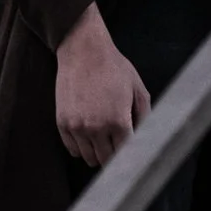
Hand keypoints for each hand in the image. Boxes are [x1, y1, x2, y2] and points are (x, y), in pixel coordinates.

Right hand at [55, 2, 151, 166]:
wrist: (83, 50)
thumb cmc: (113, 67)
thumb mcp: (138, 88)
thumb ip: (145, 116)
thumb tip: (147, 137)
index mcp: (119, 121)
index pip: (126, 154)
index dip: (131, 154)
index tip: (132, 153)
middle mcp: (97, 128)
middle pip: (107, 160)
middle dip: (115, 157)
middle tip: (117, 148)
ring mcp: (78, 127)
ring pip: (89, 158)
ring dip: (97, 154)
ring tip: (103, 143)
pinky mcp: (63, 123)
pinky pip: (72, 149)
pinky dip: (80, 148)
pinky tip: (88, 138)